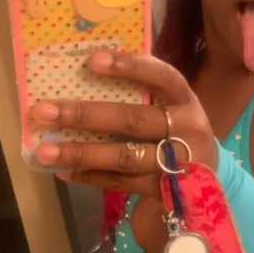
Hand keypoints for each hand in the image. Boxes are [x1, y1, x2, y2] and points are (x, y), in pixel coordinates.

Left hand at [30, 52, 216, 192]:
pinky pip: (122, 182)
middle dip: (85, 115)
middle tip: (43, 111)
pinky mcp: (166, 192)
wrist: (211, 181)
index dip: (129, 67)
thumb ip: (142, 93)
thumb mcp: (172, 108)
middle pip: (133, 120)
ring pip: (124, 156)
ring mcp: (178, 164)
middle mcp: (187, 130)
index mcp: (186, 100)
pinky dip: (90, 177)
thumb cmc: (178, 133)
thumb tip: (85, 74)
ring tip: (45, 151)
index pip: (161, 76)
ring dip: (81, 153)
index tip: (91, 61)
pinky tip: (64, 172)